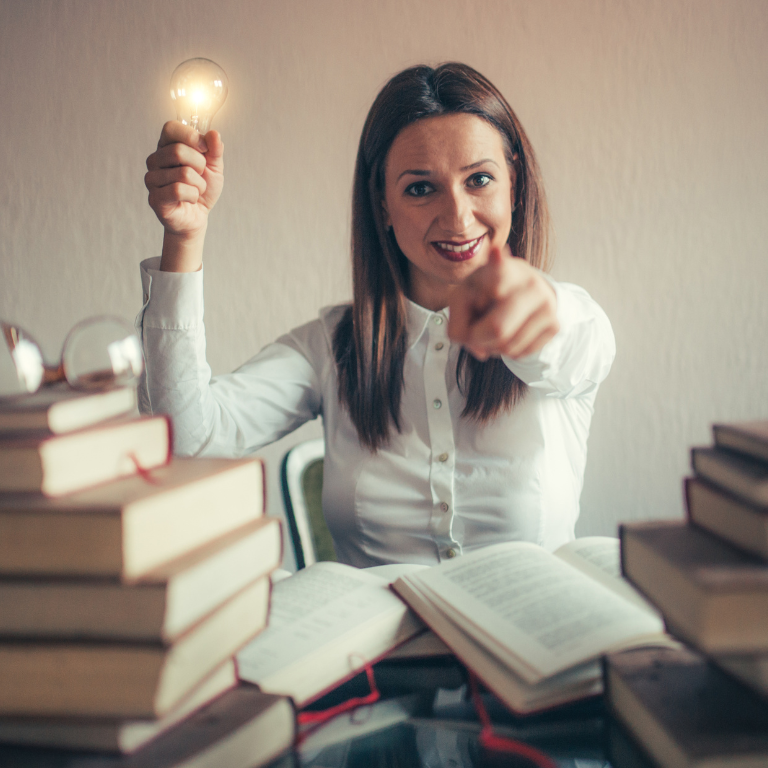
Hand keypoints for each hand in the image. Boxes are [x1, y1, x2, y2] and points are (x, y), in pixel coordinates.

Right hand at [144, 121, 223, 270]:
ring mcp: (151, 179)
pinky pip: (178, 190)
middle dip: (200, 165)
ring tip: (195, 190)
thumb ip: (215, 150)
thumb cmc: (201, 189)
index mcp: (166, 147)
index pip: (170, 128)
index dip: (190, 136)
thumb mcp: (214, 167)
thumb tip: (214, 134)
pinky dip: (193, 196)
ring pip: (183, 173)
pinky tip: (190, 199)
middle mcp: (154, 160)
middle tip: (200, 176)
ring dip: (199, 185)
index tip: (204, 149)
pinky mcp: (154, 198)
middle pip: (178, 151)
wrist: (197, 217)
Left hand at [448, 246, 558, 360]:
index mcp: (503, 267)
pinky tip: (507, 334)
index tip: (492, 260)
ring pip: (507, 346)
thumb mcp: (464, 297)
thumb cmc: (485, 292)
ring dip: (491, 347)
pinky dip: (506, 352)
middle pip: (497, 328)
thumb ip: (458, 324)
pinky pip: (520, 353)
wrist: (526, 288)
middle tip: (473, 333)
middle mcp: (530, 283)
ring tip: (490, 330)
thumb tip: (481, 351)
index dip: (489, 281)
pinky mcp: (555, 325)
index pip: (499, 271)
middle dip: (477, 338)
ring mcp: (546, 304)